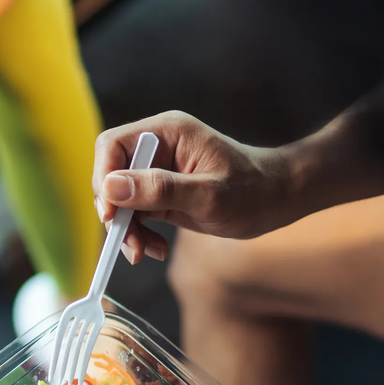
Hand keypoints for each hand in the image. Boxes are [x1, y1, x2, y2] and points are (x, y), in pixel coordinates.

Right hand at [92, 111, 293, 263]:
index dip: (104, 179)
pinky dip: (140, 234)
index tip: (111, 215)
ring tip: (146, 252)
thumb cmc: (254, 191)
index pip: (113, 146)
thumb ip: (160, 189)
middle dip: (116, 212)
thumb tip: (111, 188)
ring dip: (127, 229)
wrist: (280, 199)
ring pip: (120, 199)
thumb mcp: (208, 195)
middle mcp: (158, 147)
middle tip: (129, 243)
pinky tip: (156, 249)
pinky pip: (136, 213)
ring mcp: (159, 170)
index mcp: (167, 132)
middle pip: (111, 175)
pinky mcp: (163, 193)